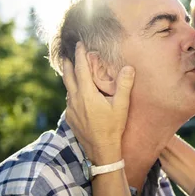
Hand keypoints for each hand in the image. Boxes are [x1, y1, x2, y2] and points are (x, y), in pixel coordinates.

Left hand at [62, 42, 134, 163]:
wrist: (101, 151)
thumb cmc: (113, 127)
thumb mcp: (121, 106)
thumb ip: (124, 85)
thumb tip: (128, 67)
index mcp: (87, 94)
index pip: (81, 68)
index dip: (80, 55)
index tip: (79, 44)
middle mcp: (75, 100)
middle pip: (68, 76)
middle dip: (68, 63)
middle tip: (66, 53)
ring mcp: (71, 110)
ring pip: (68, 88)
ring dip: (69, 77)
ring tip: (70, 70)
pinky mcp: (70, 118)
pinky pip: (69, 100)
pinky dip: (71, 91)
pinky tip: (76, 93)